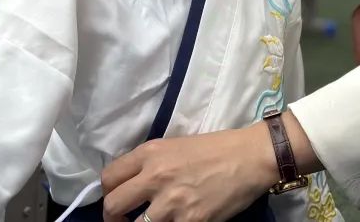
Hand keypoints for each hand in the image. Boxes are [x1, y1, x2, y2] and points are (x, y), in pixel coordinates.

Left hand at [101, 124, 276, 221]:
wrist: (250, 157)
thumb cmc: (217, 148)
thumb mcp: (177, 145)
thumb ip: (151, 163)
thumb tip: (132, 185)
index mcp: (151, 153)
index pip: (108, 178)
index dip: (108, 193)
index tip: (118, 201)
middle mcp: (156, 177)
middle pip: (113, 206)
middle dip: (114, 218)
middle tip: (125, 220)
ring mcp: (172, 202)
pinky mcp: (191, 221)